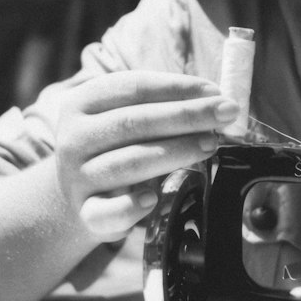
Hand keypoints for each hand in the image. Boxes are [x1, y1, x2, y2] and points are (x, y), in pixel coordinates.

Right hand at [54, 71, 237, 240]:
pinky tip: (153, 198)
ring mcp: (77, 177)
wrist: (77, 190)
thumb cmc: (116, 144)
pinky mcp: (86, 213)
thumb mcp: (128, 115)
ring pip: (129, 162)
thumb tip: (214, 99)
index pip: (134, 87)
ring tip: (210, 145)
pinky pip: (107, 212)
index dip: (178, 87)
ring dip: (175, 152)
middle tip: (226, 114)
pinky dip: (130, 207)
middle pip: (134, 122)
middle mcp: (74, 137)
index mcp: (83, 102)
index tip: (216, 91)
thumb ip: (163, 105)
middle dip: (186, 116)